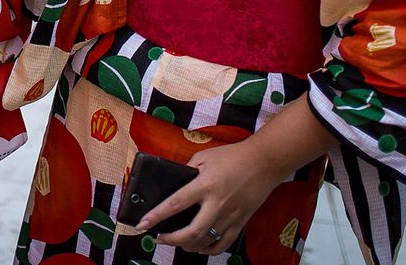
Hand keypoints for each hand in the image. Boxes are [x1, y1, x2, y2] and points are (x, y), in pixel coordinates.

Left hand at [134, 140, 285, 255]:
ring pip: (206, 242)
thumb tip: (174, 185)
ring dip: (188, 246)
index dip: (157, 216)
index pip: (175, 203)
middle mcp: (217, 203)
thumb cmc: (232, 157)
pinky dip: (208, 250)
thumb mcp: (204, 156)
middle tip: (159, 238)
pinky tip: (199, 247)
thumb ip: (187, 171)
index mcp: (205, 184)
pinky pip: (223, 244)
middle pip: (191, 231)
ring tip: (176, 242)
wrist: (263, 162)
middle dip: (171, 239)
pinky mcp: (240, 222)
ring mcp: (230, 216)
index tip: (143, 224)